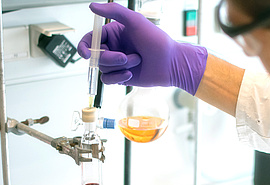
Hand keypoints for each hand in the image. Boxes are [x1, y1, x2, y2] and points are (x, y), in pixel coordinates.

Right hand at [78, 2, 207, 94]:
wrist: (171, 63)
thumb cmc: (157, 41)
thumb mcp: (136, 21)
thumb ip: (114, 11)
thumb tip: (91, 6)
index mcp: (114, 33)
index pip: (90, 38)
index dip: (84, 46)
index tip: (86, 54)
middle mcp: (114, 47)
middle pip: (96, 55)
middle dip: (109, 58)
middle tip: (124, 57)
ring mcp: (117, 63)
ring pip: (102, 68)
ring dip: (119, 67)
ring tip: (137, 62)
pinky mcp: (121, 76)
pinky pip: (108, 80)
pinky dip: (118, 78)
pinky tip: (131, 75)